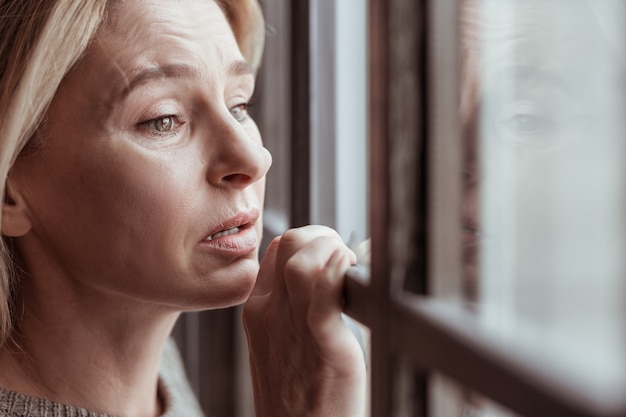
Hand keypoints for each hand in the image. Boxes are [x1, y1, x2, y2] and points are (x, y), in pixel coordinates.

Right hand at [243, 225, 366, 416]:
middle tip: (346, 258)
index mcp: (259, 311)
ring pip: (302, 261)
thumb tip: (334, 271)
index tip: (333, 255)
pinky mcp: (323, 347)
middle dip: (324, 237)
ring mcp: (292, 329)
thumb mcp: (284, 344)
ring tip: (352, 269)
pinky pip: (325, 295)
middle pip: (289, 243)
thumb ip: (298, 308)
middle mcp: (270, 314)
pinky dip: (342, 275)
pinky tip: (355, 277)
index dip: (310, 240)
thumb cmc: (299, 395)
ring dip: (334, 251)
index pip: (278, 248)